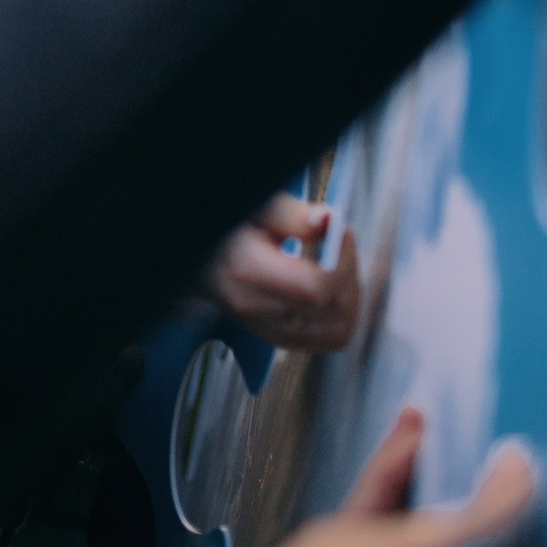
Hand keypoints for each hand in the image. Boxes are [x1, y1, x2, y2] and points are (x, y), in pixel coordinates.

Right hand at [207, 195, 360, 350]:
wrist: (196, 256)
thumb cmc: (224, 229)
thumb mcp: (253, 207)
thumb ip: (291, 215)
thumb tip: (326, 221)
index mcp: (246, 271)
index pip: (316, 288)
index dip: (342, 262)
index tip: (342, 233)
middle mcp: (254, 307)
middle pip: (331, 313)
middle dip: (350, 277)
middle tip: (341, 246)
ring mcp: (264, 328)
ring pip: (335, 334)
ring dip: (349, 301)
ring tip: (338, 269)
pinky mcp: (273, 336)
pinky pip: (324, 340)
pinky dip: (338, 317)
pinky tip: (330, 289)